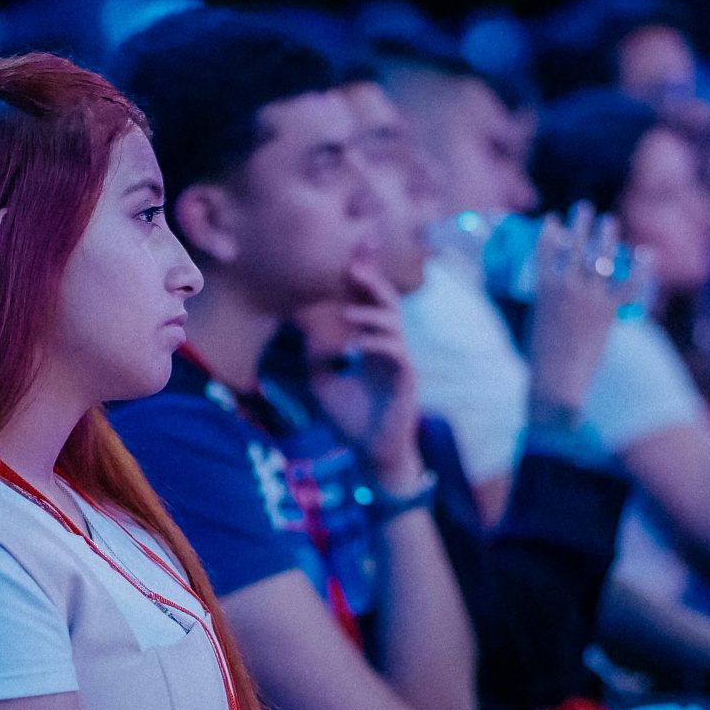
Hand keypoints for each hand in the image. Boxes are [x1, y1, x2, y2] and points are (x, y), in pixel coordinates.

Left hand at [304, 265, 424, 489]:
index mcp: (372, 343)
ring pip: (393, 324)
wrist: (370, 454)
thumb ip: (315, 354)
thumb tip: (303, 327)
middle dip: (372, 282)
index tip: (349, 256)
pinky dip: (376, 344)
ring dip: (370, 314)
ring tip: (348, 311)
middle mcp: (389, 346)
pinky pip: (396, 352)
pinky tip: (356, 345)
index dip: (363, 279)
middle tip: (352, 265)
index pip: (369, 303)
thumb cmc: (350, 419)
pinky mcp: (406, 379)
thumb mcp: (321, 381)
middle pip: (387, 303)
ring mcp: (400, 361)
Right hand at [528, 205, 637, 418]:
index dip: (550, 231)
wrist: (557, 382)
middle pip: (576, 246)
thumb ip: (526, 303)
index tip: (554, 219)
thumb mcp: (525, 323)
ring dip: (606, 236)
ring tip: (609, 222)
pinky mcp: (608, 313)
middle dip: (581, 223)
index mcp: (543, 288)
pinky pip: (628, 286)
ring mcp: (590, 298)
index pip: (545, 249)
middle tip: (585, 208)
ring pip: (601, 259)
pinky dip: (639, 269)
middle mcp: (567, 286)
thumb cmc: (536, 358)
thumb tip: (514, 291)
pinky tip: (645, 253)